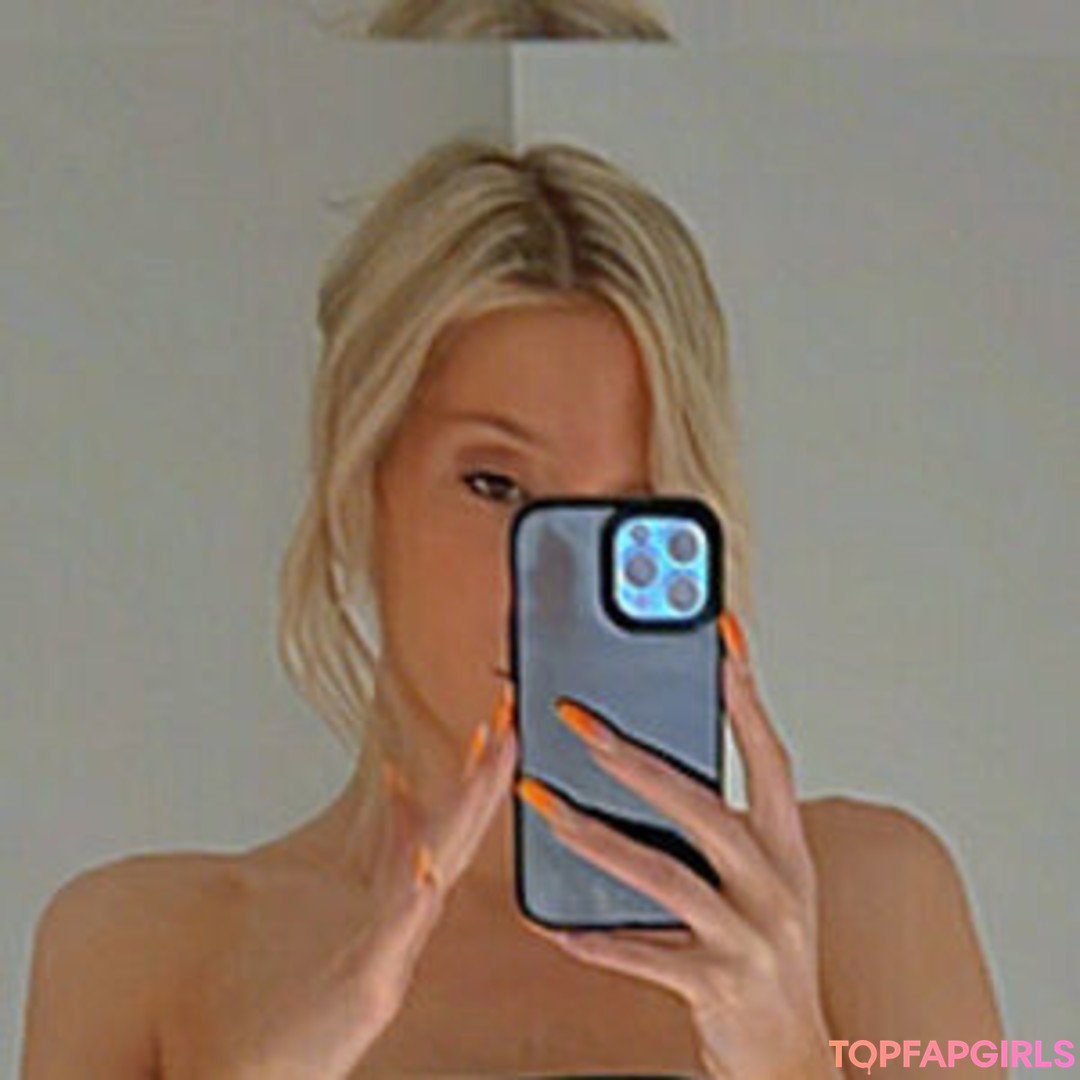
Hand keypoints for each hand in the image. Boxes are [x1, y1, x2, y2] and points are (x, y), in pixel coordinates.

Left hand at [192, 687, 518, 1079]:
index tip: (491, 728)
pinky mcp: (365, 985)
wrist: (260, 1075)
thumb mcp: (353, 932)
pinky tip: (428, 867)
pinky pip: (394, 931)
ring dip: (461, 818)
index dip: (471, 777)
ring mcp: (389, 952)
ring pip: (435, 870)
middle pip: (453, 836)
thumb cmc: (295, 1014)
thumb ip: (379, 869)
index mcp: (397, 906)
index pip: (443, 824)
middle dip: (482, 779)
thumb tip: (399, 807)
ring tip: (483, 768)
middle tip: (505, 722)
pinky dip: (415, 898)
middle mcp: (402, 924)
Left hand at [516, 610, 837, 1079]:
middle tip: (576, 721)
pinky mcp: (719, 985)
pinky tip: (554, 921)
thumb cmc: (770, 957)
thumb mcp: (768, 883)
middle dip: (632, 758)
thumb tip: (653, 769)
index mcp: (788, 848)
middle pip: (700, 806)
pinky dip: (597, 936)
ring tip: (543, 806)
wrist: (793, 1059)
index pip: (768, 756)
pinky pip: (646, 953)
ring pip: (665, 874)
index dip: (745, 695)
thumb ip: (726, 829)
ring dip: (594, 838)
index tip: (721, 638)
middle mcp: (777, 884)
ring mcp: (752, 936)